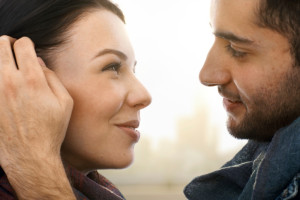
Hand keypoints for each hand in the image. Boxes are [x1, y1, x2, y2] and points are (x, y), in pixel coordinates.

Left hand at [0, 35, 74, 198]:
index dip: (26, 42)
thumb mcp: (65, 103)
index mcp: (32, 80)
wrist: (29, 155)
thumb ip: (52, 78)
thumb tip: (39, 62)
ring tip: (8, 65)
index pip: (23, 45)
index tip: (28, 47)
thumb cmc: (51, 129)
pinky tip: (5, 84)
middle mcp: (10, 82)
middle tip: (13, 48)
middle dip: (8, 43)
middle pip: (1, 46)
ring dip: (0, 59)